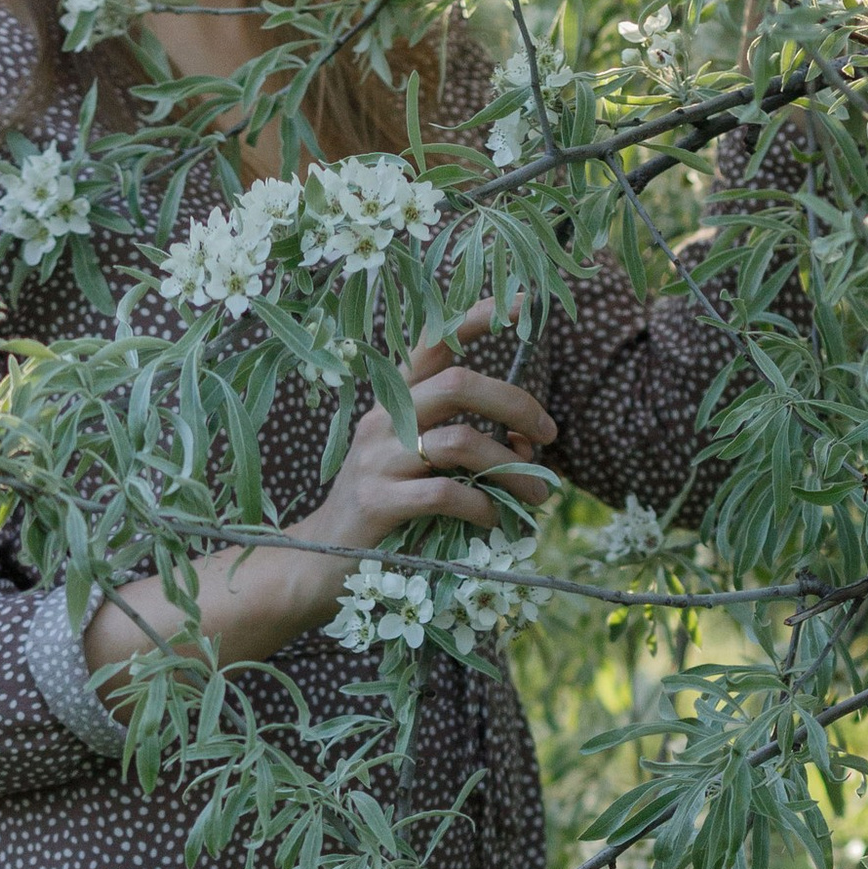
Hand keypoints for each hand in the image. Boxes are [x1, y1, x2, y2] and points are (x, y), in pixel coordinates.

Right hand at [78, 309, 559, 688]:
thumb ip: (471, 448)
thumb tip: (527, 441)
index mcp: (394, 403)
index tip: (519, 306)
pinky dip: (483, 506)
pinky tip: (494, 521)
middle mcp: (383, 420)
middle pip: (459, 384)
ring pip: (461, 441)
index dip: (474, 319)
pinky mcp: (377, 503)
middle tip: (547, 436)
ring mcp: (377, 460)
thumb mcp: (423, 469)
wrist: (320, 562)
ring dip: (510, 468)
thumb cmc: (385, 514)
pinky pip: (445, 493)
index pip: (432, 343)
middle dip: (515, 403)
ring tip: (535, 496)